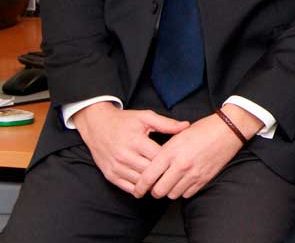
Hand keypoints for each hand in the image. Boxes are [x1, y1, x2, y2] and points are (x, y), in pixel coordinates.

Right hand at [73, 102, 188, 194]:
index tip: (180, 160)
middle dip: (163, 174)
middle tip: (175, 174)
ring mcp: (116, 167)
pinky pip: (127, 188)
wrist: (97, 125)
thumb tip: (186, 126)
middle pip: (150, 172)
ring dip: (152, 183)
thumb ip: (166, 123)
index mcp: (135, 141)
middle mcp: (124, 156)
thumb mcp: (145, 117)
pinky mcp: (109, 175)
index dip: (171, 160)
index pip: (159, 157)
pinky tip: (149, 185)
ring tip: (165, 181)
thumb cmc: (124, 121)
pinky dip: (139, 189)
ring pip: (139, 182)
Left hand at [134, 104, 262, 199]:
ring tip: (170, 182)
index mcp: (171, 152)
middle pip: (158, 191)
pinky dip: (183, 190)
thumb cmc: (202, 129)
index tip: (137, 190)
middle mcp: (181, 165)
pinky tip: (183, 181)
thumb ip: (164, 151)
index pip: (148, 177)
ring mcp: (194, 174)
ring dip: (169, 191)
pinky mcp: (204, 179)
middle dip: (154, 191)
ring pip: (172, 194)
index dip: (139, 187)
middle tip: (155, 186)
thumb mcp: (178, 135)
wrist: (228, 130)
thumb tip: (152, 166)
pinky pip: (187, 194)